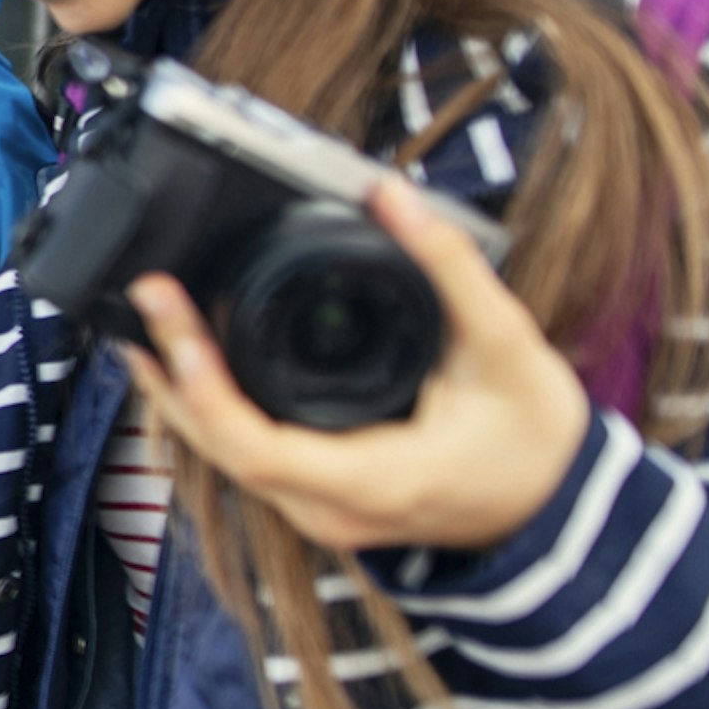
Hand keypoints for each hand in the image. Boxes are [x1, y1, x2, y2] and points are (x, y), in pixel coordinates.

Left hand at [118, 177, 590, 554]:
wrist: (561, 508)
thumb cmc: (539, 439)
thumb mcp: (507, 346)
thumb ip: (450, 267)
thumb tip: (394, 196)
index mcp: (371, 480)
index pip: (255, 446)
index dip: (202, 386)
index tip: (172, 322)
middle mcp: (331, 509)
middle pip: (220, 449)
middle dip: (172, 375)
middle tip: (146, 297)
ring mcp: (321, 511)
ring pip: (225, 458)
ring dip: (182, 392)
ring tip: (148, 322)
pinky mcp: (320, 499)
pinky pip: (248, 455)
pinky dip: (214, 408)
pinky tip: (193, 363)